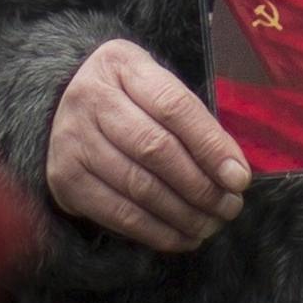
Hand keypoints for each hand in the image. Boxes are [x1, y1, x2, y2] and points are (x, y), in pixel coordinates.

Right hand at [46, 39, 250, 250]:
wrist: (62, 106)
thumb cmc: (127, 96)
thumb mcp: (155, 85)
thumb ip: (192, 119)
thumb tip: (232, 172)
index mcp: (121, 65)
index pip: (173, 106)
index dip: (210, 145)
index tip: (239, 177)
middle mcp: (90, 99)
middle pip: (156, 149)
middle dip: (201, 185)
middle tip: (230, 207)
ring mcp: (73, 142)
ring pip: (140, 187)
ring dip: (184, 214)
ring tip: (212, 224)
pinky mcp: (66, 182)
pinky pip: (119, 215)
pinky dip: (158, 232)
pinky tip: (184, 237)